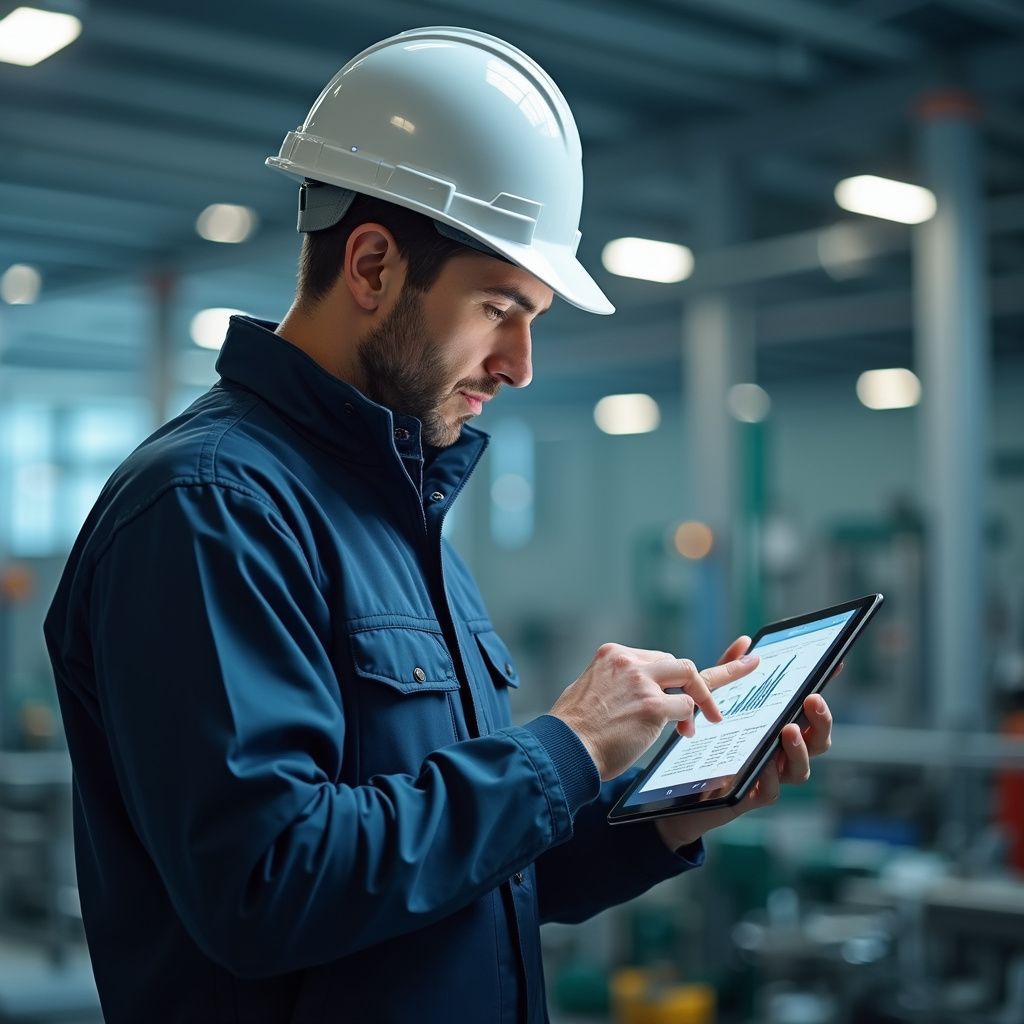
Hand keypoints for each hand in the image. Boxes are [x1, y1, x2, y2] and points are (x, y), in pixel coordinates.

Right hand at [550, 642, 759, 779]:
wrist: (565, 749)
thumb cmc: (576, 729)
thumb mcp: (591, 688)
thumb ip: (616, 682)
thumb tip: (636, 691)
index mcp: (611, 655)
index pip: (655, 657)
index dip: (676, 670)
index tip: (713, 664)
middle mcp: (627, 662)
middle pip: (676, 663)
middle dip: (692, 686)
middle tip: (706, 711)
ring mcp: (641, 682)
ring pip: (688, 677)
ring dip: (699, 700)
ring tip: (703, 721)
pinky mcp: (652, 705)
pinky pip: (685, 706)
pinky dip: (687, 720)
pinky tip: (681, 731)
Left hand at [655, 640, 838, 851]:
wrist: (684, 789)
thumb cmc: (710, 742)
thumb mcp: (715, 702)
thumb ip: (730, 674)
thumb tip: (746, 641)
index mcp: (779, 729)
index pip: (809, 711)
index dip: (823, 689)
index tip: (833, 665)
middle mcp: (783, 754)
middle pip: (817, 740)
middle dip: (821, 720)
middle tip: (812, 699)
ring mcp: (771, 776)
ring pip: (800, 768)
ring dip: (798, 748)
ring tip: (788, 729)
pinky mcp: (752, 797)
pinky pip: (770, 791)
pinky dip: (770, 777)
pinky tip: (764, 765)